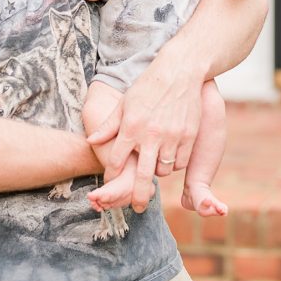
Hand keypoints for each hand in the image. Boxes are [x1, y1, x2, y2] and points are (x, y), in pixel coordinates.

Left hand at [86, 53, 203, 212]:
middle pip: (143, 176)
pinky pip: (180, 162)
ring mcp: (171, 137)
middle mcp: (150, 135)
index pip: (117, 161)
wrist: (179, 72)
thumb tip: (91, 142)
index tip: (111, 180)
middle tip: (138, 208)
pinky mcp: (188, 136)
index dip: (112, 173)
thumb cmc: (148, 86)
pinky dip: (175, 164)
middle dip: (139, 196)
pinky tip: (170, 157)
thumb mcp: (124, 103)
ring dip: (158, 173)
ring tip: (155, 169)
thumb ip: (109, 126)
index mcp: (131, 127)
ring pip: (164, 170)